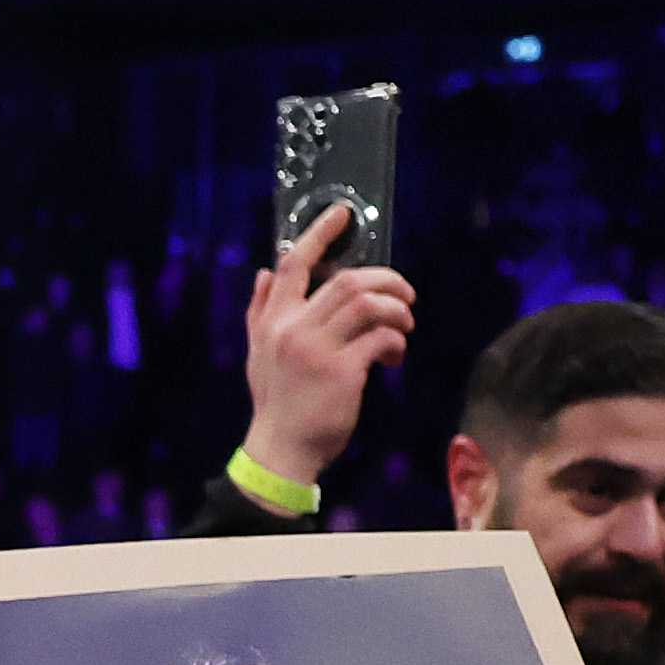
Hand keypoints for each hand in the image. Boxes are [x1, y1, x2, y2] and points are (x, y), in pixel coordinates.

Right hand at [236, 207, 414, 492]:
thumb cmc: (276, 402)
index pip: (295, 265)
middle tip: (405, 296)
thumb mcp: (259, 353)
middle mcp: (293, 330)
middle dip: (387, 281)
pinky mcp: (342, 372)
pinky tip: (393, 357)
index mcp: (274, 321)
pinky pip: (381, 339)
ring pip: (370, 305)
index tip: (343, 213)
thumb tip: (265, 271)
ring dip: (397, 311)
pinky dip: (396, 342)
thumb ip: (259, 311)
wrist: (281, 451)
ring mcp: (317, 350)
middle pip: (348, 281)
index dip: (320, 233)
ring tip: (403, 327)